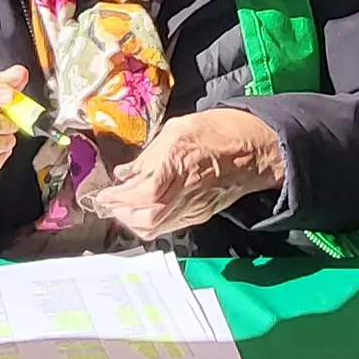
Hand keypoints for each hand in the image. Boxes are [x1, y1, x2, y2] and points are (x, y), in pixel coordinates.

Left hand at [85, 108, 286, 239]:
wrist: (256, 149)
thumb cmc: (218, 131)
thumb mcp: (176, 130)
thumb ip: (148, 155)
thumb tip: (124, 173)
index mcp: (179, 165)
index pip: (141, 193)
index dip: (117, 197)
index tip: (102, 194)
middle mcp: (186, 192)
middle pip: (147, 218)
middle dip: (122, 214)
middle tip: (109, 203)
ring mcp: (195, 207)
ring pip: (157, 228)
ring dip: (133, 222)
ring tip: (122, 209)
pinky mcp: (201, 214)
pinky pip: (169, 226)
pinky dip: (150, 223)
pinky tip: (143, 211)